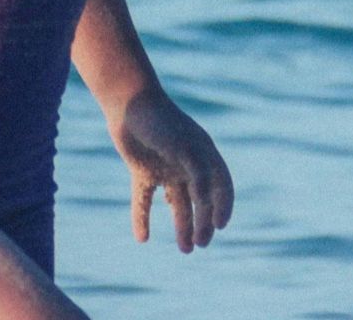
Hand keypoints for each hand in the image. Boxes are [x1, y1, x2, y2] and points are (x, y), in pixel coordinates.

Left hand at [109, 88, 233, 252]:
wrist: (128, 103)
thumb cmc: (162, 122)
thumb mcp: (185, 147)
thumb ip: (199, 174)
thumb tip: (205, 204)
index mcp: (204, 156)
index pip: (222, 186)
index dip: (224, 206)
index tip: (219, 226)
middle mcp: (187, 164)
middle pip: (200, 201)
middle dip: (202, 224)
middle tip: (199, 244)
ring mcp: (165, 168)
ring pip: (177, 204)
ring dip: (181, 225)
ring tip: (185, 249)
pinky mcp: (142, 171)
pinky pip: (144, 199)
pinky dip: (142, 217)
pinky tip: (142, 238)